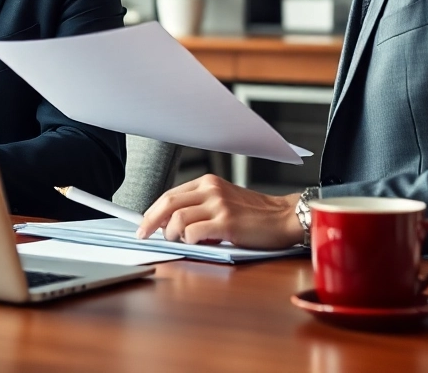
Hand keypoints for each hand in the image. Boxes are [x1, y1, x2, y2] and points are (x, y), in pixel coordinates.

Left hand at [137, 174, 303, 249]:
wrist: (285, 218)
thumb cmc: (255, 215)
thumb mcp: (224, 202)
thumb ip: (199, 207)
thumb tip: (169, 224)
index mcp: (208, 183)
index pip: (169, 195)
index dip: (152, 211)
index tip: (142, 224)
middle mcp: (211, 190)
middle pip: (168, 204)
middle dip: (150, 222)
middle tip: (144, 235)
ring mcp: (219, 205)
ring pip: (178, 220)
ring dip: (173, 235)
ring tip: (182, 241)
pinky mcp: (227, 223)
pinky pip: (194, 233)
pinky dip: (190, 242)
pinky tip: (199, 243)